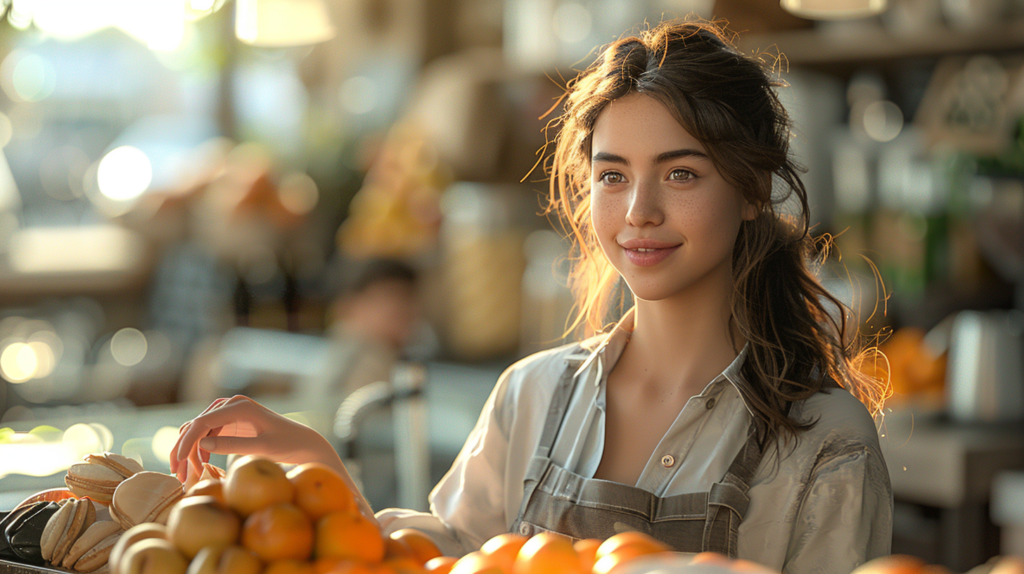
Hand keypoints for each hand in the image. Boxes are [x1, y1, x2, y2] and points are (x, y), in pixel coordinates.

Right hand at [168, 396, 375, 519]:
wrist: (302, 443)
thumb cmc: (288, 444)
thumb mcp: (263, 448)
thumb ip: (234, 445)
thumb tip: (202, 445)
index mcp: (240, 406)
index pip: (203, 421)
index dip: (187, 441)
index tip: (178, 462)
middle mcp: (233, 404)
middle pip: (197, 425)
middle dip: (184, 449)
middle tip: (177, 474)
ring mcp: (231, 412)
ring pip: (199, 429)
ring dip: (190, 450)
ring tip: (185, 474)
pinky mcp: (232, 422)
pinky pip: (208, 433)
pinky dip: (201, 449)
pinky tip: (200, 466)